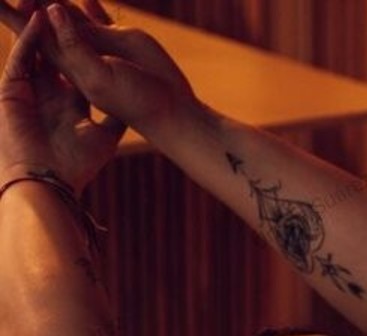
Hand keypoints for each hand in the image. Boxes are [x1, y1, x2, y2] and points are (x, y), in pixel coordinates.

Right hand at [0, 6, 122, 194]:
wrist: (49, 182)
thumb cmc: (77, 166)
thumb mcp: (106, 138)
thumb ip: (116, 118)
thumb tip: (136, 107)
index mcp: (69, 100)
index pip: (75, 63)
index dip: (82, 43)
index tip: (92, 19)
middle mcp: (48, 91)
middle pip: (52, 49)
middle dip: (56, 25)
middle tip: (62, 1)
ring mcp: (29, 89)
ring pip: (33, 48)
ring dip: (39, 23)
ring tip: (45, 0)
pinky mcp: (12, 91)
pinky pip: (21, 58)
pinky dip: (29, 39)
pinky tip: (39, 20)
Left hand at [26, 0, 198, 142]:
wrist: (169, 111)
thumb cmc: (135, 101)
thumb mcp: (97, 77)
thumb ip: (75, 46)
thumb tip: (53, 12)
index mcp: (66, 63)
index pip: (30, 34)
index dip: (12, 16)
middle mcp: (77, 53)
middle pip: (44, 21)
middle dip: (31, 3)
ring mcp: (96, 46)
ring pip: (68, 14)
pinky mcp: (117, 41)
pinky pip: (97, 17)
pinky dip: (90, 4)